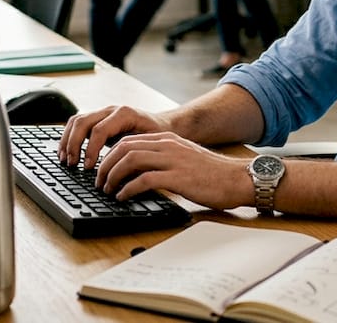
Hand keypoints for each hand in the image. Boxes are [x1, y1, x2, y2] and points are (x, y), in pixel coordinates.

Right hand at [58, 105, 170, 168]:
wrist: (163, 125)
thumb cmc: (159, 136)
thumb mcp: (151, 145)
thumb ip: (135, 156)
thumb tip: (120, 176)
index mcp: (124, 114)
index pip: (99, 130)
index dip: (90, 149)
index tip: (88, 167)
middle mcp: (111, 110)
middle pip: (83, 122)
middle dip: (73, 144)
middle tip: (73, 164)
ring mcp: (103, 113)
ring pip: (76, 120)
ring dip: (67, 140)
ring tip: (65, 160)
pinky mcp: (98, 119)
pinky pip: (78, 124)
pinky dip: (69, 137)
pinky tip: (67, 153)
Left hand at [96, 132, 253, 210]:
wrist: (238, 178)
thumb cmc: (214, 174)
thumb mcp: (185, 158)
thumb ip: (164, 160)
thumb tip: (140, 174)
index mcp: (168, 139)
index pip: (129, 140)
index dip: (110, 155)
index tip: (102, 170)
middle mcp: (168, 145)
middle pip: (124, 147)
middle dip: (105, 165)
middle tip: (98, 181)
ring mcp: (172, 160)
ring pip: (130, 160)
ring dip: (112, 176)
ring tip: (107, 190)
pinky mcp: (178, 177)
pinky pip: (144, 180)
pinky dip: (128, 188)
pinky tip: (123, 197)